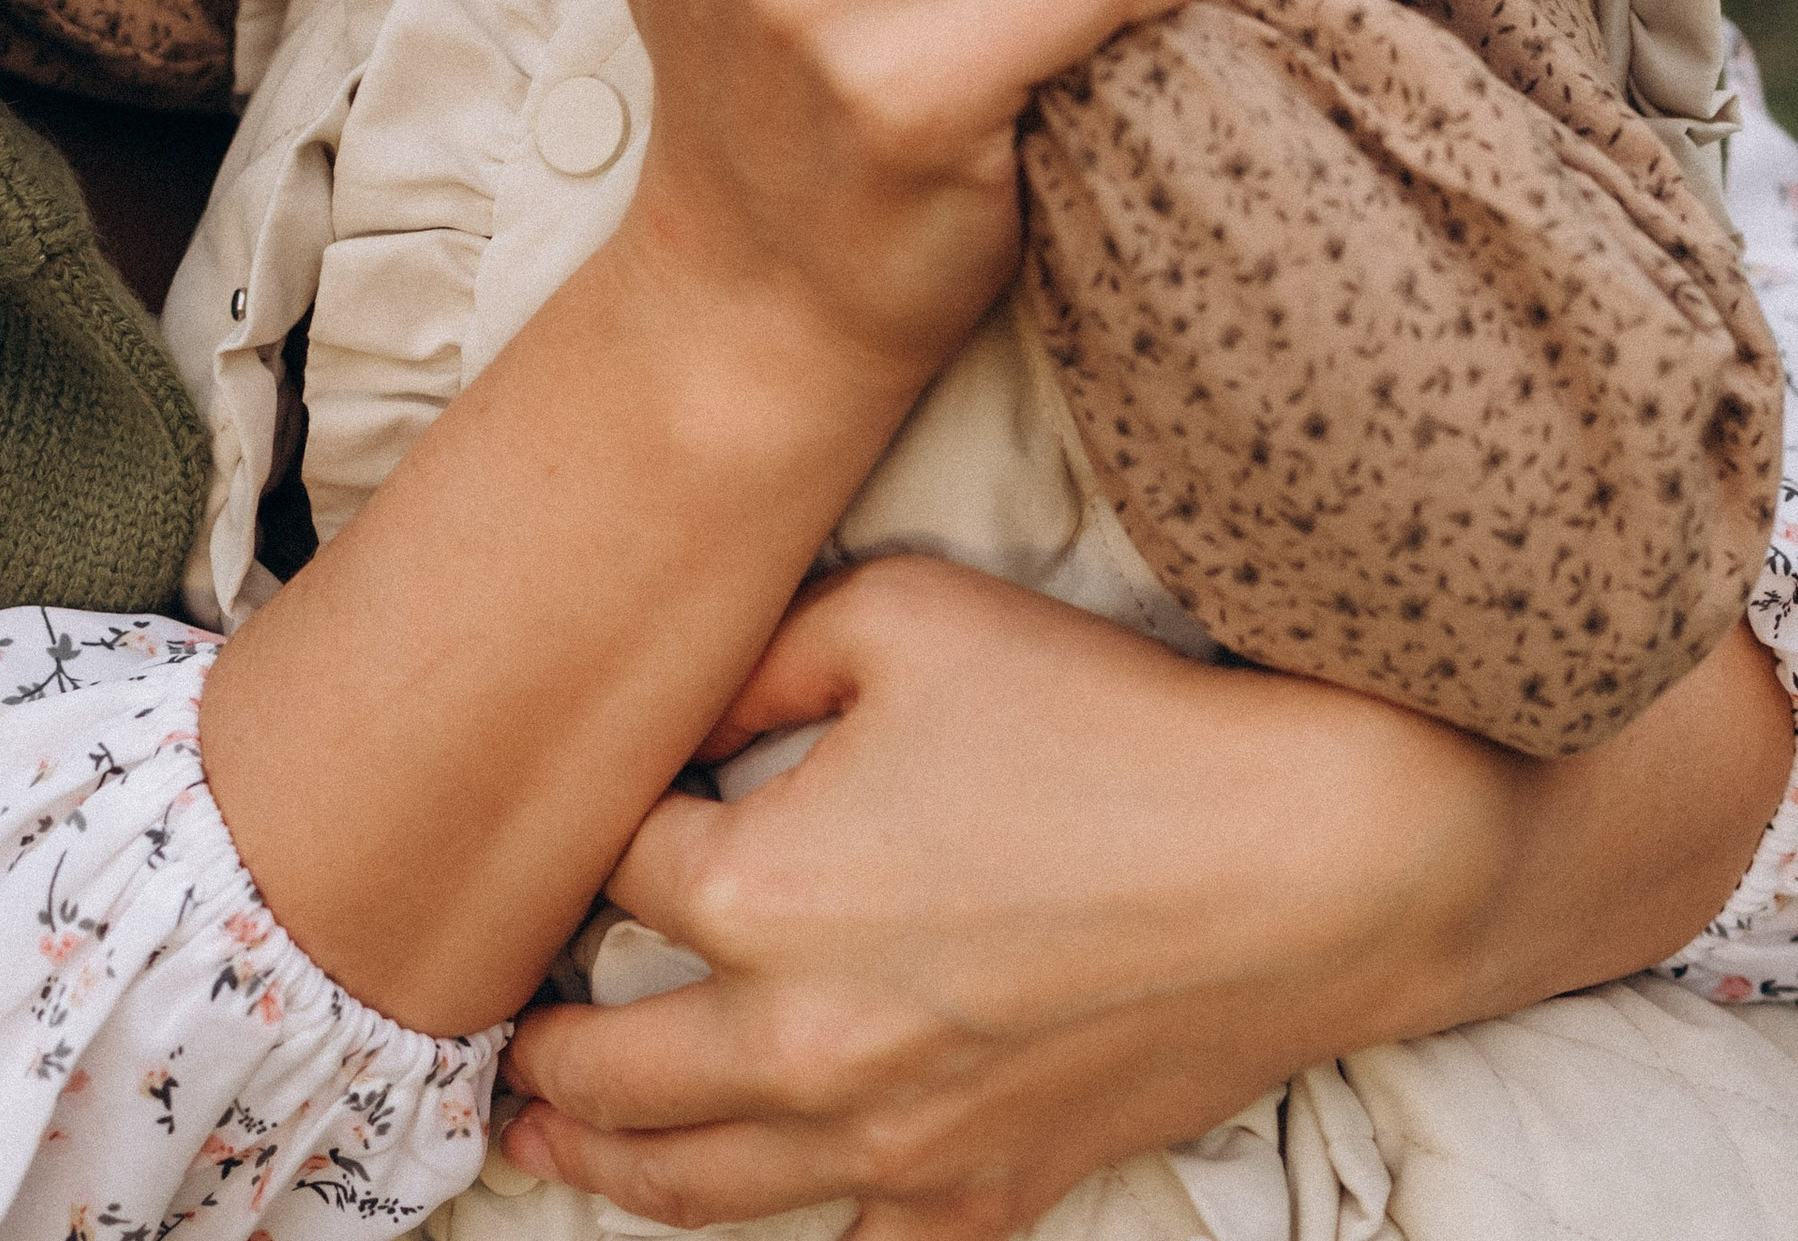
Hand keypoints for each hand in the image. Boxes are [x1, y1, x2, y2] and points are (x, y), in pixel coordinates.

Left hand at [499, 566, 1797, 1240]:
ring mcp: (890, 1142)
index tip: (574, 827)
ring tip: (547, 1145)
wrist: (1299, 862)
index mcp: (759, 895)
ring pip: (695, 1189)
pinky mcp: (981, 1192)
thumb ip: (757, 656)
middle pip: (607, 1072)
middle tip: (498, 1038)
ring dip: (602, 1168)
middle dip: (537, 1050)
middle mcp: (798, 1044)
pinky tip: (750, 1206)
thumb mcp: (900, 616)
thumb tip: (675, 709)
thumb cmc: (1101, 720)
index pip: (613, 875)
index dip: (587, 841)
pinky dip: (785, 1232)